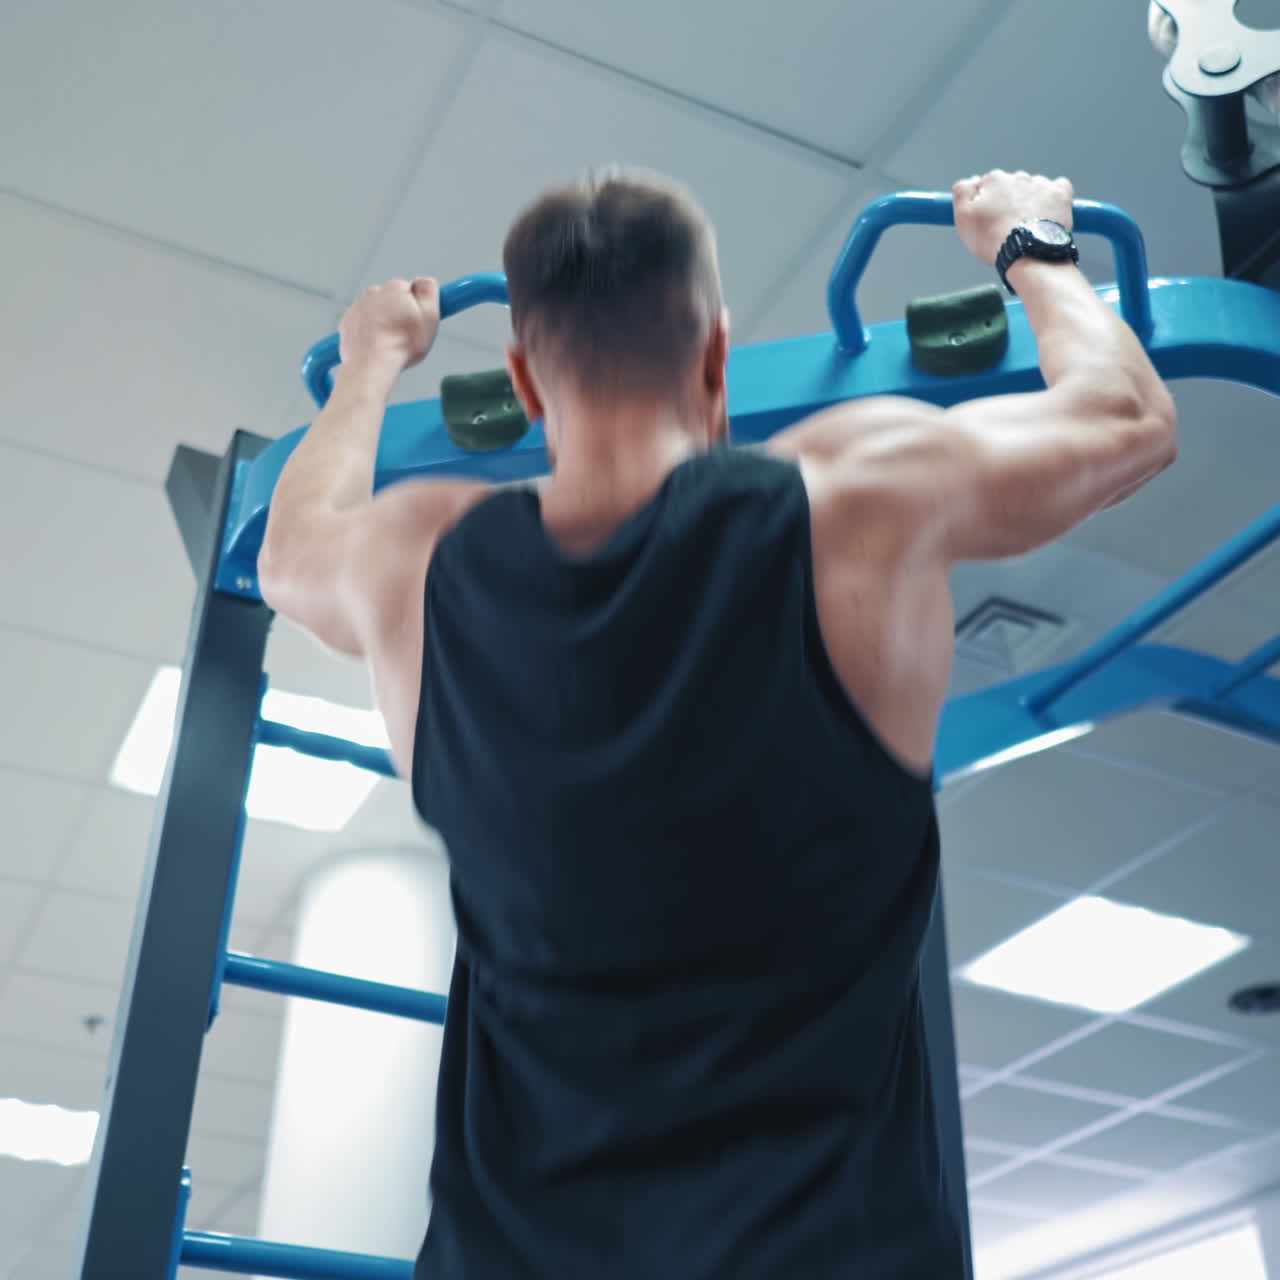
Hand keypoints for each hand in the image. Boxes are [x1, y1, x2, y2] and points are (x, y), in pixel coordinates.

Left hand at [339, 277, 440, 373]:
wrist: (371, 364)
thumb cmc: (402, 344)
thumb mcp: (429, 316)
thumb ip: (429, 292)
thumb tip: (425, 279)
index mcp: (395, 288)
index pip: (410, 289)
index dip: (416, 306)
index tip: (418, 320)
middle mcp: (374, 292)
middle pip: (391, 298)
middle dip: (397, 312)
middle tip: (404, 334)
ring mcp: (358, 307)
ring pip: (375, 310)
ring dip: (382, 321)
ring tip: (389, 341)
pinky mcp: (347, 322)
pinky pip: (361, 322)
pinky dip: (367, 331)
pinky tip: (375, 345)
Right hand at [953, 170, 1074, 266]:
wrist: (1027, 252)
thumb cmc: (992, 239)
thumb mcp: (963, 217)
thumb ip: (962, 192)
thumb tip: (970, 179)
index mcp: (994, 180)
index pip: (987, 185)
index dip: (985, 203)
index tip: (987, 219)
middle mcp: (1018, 176)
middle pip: (1011, 187)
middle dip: (1009, 202)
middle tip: (1006, 227)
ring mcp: (1041, 184)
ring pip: (1033, 189)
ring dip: (1030, 202)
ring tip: (1027, 226)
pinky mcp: (1061, 193)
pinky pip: (1058, 188)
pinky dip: (1053, 199)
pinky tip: (1047, 214)